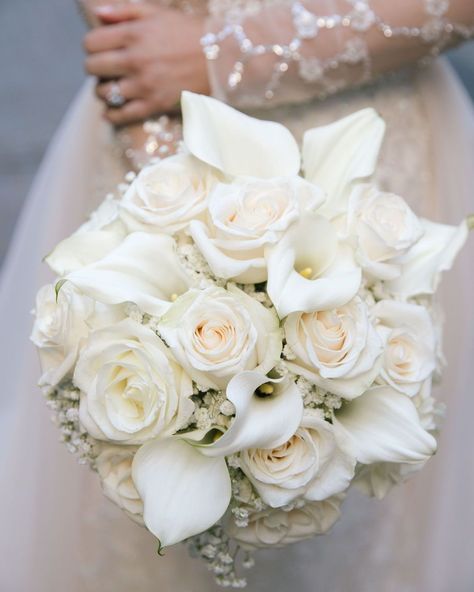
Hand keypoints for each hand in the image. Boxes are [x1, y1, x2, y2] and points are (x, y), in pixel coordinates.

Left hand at [83, 3, 209, 124]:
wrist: (218, 58)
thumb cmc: (188, 32)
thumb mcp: (157, 13)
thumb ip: (125, 11)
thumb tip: (98, 13)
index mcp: (133, 34)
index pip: (91, 43)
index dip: (91, 46)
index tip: (99, 50)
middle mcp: (135, 59)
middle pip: (93, 68)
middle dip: (94, 67)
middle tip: (104, 69)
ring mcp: (144, 84)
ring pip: (104, 92)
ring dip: (102, 91)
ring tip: (111, 88)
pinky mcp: (155, 104)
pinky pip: (122, 115)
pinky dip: (111, 115)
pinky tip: (110, 112)